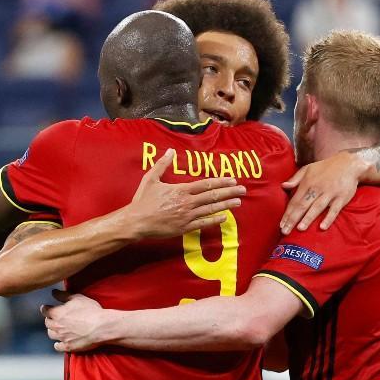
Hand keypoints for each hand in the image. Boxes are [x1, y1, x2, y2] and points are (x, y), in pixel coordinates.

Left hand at [41, 290, 106, 352]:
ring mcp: (62, 337)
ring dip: (52, 331)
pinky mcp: (68, 346)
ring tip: (56, 329)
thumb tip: (54, 293)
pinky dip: (57, 344)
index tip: (46, 308)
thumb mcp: (77, 298)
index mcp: (57, 313)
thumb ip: (63, 295)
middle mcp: (57, 326)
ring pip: (51, 334)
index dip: (45, 308)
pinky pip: (58, 346)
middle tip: (53, 318)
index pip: (45, 311)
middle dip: (49, 319)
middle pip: (47, 323)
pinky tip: (59, 342)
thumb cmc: (90, 311)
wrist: (100, 327)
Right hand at [118, 149, 246, 239]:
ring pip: (211, 209)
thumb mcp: (151, 179)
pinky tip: (224, 217)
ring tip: (238, 202)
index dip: (221, 182)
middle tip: (243, 190)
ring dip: (226, 205)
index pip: (206, 184)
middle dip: (229, 192)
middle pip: (213, 196)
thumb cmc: (142, 200)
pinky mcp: (184, 228)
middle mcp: (187, 202)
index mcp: (181, 190)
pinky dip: (215, 220)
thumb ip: (162, 165)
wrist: (136, 221)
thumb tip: (171, 151)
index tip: (232, 180)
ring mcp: (187, 216)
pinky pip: (203, 223)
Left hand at [280, 151, 365, 233]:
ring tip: (300, 229)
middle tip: (285, 231)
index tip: (281, 225)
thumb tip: (283, 186)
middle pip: (303, 206)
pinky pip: (334, 210)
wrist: (349, 163)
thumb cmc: (326, 167)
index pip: (294, 201)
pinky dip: (328, 218)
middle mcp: (317, 189)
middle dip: (293, 219)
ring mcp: (330, 194)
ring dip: (308, 219)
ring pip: (317, 208)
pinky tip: (322, 227)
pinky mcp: (341, 198)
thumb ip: (295, 179)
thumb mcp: (308, 169)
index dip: (287, 213)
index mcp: (307, 183)